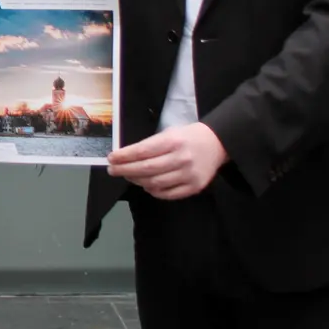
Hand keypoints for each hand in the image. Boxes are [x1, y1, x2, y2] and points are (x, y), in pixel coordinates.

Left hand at [107, 122, 228, 200]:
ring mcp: (189, 174)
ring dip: (137, 181)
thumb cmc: (186, 137)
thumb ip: (149, 145)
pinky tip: (146, 185)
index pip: (143, 151)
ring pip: (155, 183)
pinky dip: (153, 191)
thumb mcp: (168, 133)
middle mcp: (181, 158)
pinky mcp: (194, 187)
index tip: (111, 158)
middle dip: (125, 170)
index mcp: (173, 141)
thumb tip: (124, 158)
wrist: (216, 143)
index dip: (124, 156)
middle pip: (146, 169)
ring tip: (129, 176)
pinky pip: (167, 194)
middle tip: (113, 170)